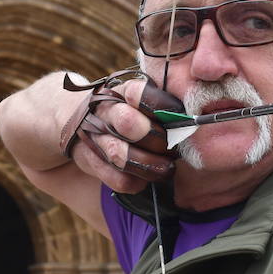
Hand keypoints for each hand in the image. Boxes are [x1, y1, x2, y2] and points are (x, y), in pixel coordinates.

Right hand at [64, 71, 182, 193]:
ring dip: (149, 165)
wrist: (79, 122)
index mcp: (122, 92)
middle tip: (171, 148)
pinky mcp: (91, 161)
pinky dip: (136, 182)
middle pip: (128, 123)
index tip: (180, 120)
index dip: (163, 109)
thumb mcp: (141, 100)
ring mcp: (96, 137)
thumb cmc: (126, 111)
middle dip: (156, 140)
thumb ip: (163, 107)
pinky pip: (118, 179)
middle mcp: (106, 111)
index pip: (140, 94)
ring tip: (166, 168)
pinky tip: (145, 178)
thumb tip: (194, 120)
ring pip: (121, 155)